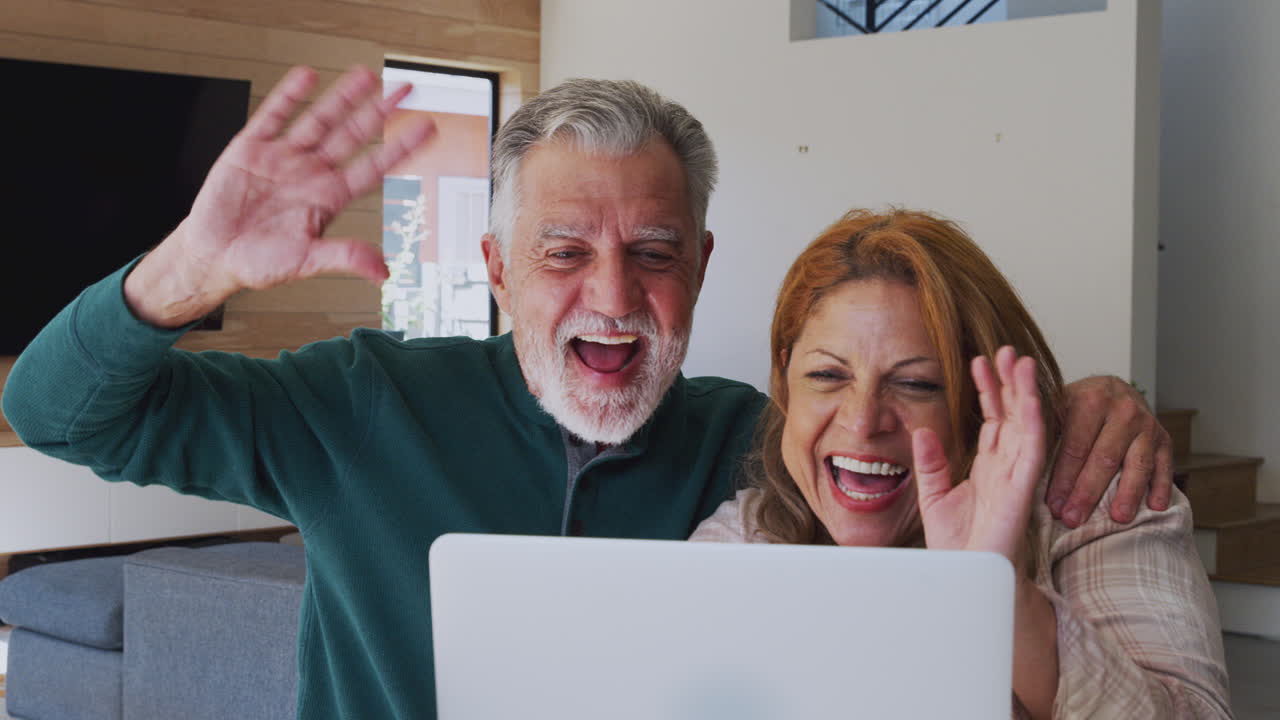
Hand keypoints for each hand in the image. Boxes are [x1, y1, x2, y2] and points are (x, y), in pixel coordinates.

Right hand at [124, 65, 436, 326]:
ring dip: (342, 97)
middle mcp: (310, 173)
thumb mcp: (305, 262)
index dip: (400, 147)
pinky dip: (288, 97)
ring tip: (366, 75)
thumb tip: (383, 272)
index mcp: (328, 198)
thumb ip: (343, 258)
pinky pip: (272, 116)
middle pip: (352, 136)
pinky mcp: (250, 149)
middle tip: (405, 89)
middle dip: (378, 112)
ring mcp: (282, 158)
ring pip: (319, 119)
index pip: (373, 167)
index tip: (426, 128)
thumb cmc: (259, 263)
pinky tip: (308, 77)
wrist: (213, 256)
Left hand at [914, 347, 1046, 566]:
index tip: (979, 360)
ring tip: (1022, 362)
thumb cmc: (957, 543)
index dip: (988, 390)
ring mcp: (1017, 477)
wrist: (964, 578)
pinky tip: (1030, 402)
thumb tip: (923, 431)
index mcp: (988, 467)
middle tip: (1006, 349)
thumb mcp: (935, 495)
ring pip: (1026, 426)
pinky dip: (1033, 425)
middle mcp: (1006, 467)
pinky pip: (1033, 453)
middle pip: (1012, 415)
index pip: (992, 419)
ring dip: (1026, 394)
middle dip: (1010, 382)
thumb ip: (931, 463)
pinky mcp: (1023, 491)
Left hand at [1045, 376, 1172, 527]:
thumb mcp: (1056, 407)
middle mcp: (1122, 409)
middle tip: (1073, 519)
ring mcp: (1146, 424)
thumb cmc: (1075, 406)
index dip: (1063, 479)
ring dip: (1128, 494)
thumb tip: (1021, 465)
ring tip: (1118, 519)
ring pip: (1137, 464)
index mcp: (1090, 400)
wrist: (1111, 390)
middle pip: (1104, 458)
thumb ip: (1043, 429)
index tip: (1053, 506)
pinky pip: (1165, 465)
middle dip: (1087, 493)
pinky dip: (1161, 486)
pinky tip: (1156, 507)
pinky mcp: (1165, 438)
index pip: (1075, 446)